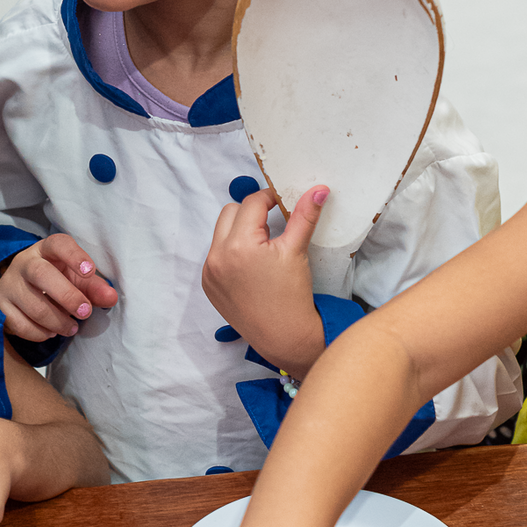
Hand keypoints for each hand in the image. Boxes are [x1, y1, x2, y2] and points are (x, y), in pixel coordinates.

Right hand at [0, 235, 118, 341]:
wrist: (21, 292)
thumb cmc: (56, 281)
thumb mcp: (76, 280)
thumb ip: (94, 288)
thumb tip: (111, 298)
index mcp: (46, 250)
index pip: (58, 244)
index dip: (74, 256)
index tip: (90, 270)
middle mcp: (24, 263)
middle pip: (41, 274)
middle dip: (67, 296)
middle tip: (85, 312)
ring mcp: (8, 284)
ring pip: (32, 304)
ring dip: (57, 321)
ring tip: (72, 327)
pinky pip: (20, 324)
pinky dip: (40, 333)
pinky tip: (50, 332)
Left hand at [202, 187, 328, 378]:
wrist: (284, 337)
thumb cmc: (292, 296)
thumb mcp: (297, 251)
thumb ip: (304, 216)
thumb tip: (318, 189)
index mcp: (239, 245)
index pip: (251, 203)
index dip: (269, 197)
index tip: (282, 201)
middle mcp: (217, 256)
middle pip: (230, 212)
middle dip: (251, 212)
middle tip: (273, 223)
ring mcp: (209, 272)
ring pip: (221, 232)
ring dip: (239, 231)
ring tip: (263, 244)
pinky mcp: (208, 285)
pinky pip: (216, 255)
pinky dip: (231, 252)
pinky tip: (251, 265)